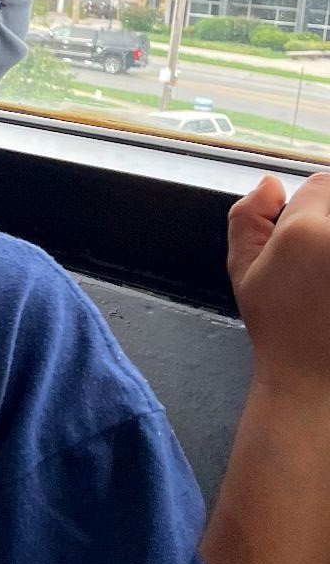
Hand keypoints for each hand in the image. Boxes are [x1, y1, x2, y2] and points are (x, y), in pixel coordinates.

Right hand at [229, 172, 329, 393]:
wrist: (317, 378)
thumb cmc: (280, 328)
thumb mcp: (243, 271)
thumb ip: (247, 217)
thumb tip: (270, 184)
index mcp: (305, 232)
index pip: (320, 184)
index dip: (308, 211)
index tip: (302, 243)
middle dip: (325, 225)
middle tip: (314, 266)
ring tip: (322, 279)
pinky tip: (328, 292)